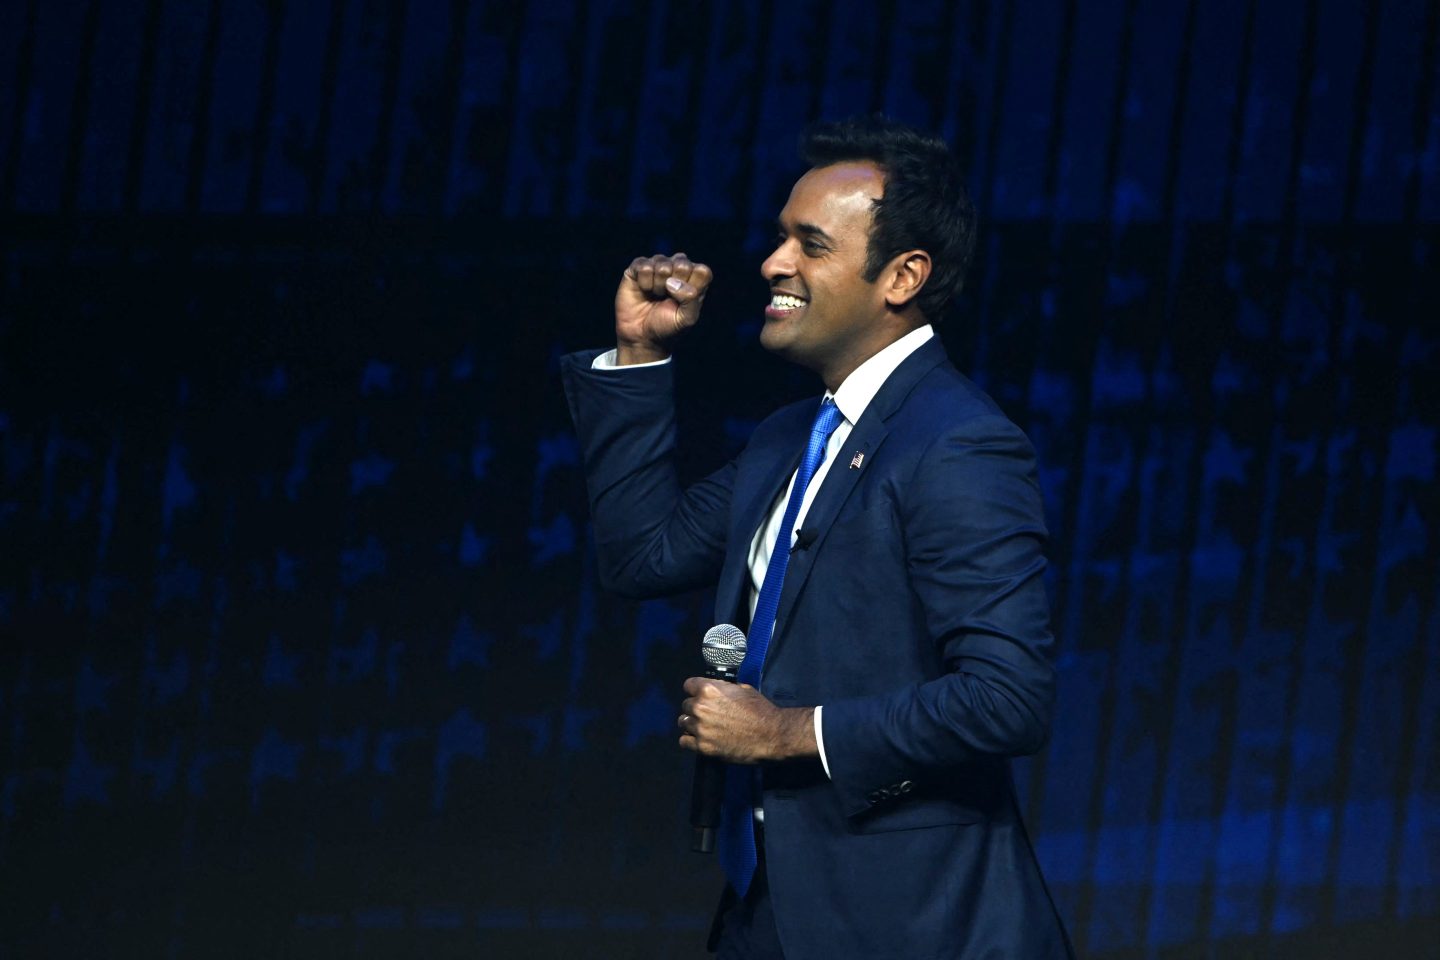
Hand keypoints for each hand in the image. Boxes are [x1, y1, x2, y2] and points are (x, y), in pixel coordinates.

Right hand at [613, 253, 712, 363]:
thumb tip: (673, 282)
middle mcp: (677, 269)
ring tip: (655, 295)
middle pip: (683, 263)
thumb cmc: (667, 327)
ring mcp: (658, 266)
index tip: (683, 302)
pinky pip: (644, 266)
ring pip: (662, 263)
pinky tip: (644, 290)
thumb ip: (690, 300)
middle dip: (674, 284)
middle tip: (667, 297)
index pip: (702, 271)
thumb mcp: (686, 319)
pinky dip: (644, 282)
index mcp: (694, 280)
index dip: (692, 286)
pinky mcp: (638, 267)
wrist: (642, 337)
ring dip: (658, 285)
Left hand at [677, 678, 817, 763]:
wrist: (771, 735)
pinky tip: (699, 739)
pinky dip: (690, 740)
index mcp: (709, 690)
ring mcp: (700, 728)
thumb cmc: (760, 710)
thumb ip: (723, 689)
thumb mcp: (742, 689)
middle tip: (707, 714)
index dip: (695, 690)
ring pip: (683, 722)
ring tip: (704, 727)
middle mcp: (700, 707)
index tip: (699, 695)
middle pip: (685, 705)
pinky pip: (684, 741)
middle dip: (695, 708)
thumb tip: (716, 690)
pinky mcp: (703, 746)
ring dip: (692, 724)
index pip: (688, 685)